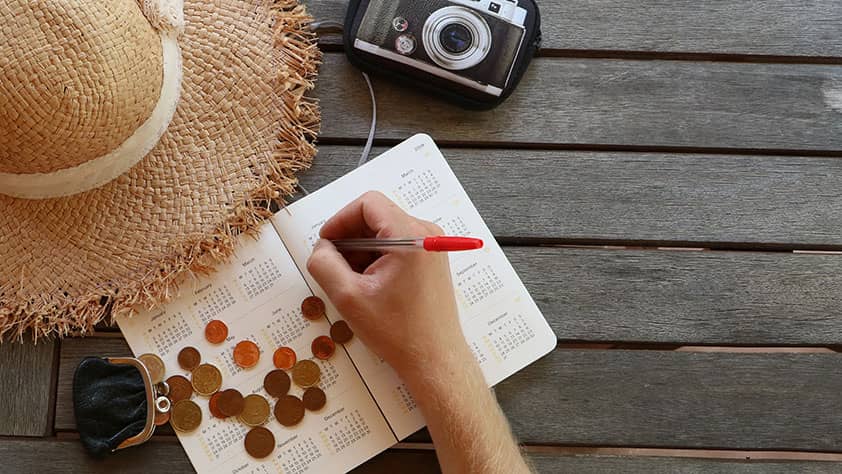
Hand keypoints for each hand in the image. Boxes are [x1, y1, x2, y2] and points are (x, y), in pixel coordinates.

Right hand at [306, 191, 471, 376]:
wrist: (434, 359)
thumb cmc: (400, 332)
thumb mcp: (348, 297)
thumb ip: (324, 263)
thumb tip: (321, 247)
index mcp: (411, 237)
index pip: (368, 203)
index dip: (341, 220)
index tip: (327, 243)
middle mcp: (426, 235)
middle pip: (376, 216)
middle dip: (350, 238)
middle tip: (336, 268)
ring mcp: (432, 247)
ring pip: (384, 231)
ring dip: (362, 251)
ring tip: (354, 282)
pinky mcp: (431, 260)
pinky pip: (397, 245)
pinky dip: (377, 258)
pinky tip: (370, 286)